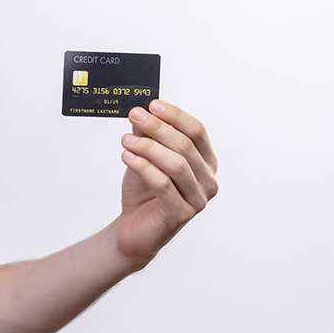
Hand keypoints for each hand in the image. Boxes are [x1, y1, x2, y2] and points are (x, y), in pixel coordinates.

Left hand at [115, 100, 217, 262]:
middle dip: (158, 128)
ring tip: (125, 140)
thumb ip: (147, 137)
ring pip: (176, 165)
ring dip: (148, 148)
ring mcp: (197, 200)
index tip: (152, 104)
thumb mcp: (145, 158)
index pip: (197, 132)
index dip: (176, 116)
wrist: (134, 228)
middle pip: (186, 146)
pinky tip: (127, 157)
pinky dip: (143, 167)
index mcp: (205, 163)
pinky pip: (163, 184)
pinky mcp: (180, 214)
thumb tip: (142, 112)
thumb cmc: (144, 192)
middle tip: (134, 116)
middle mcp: (208, 181)